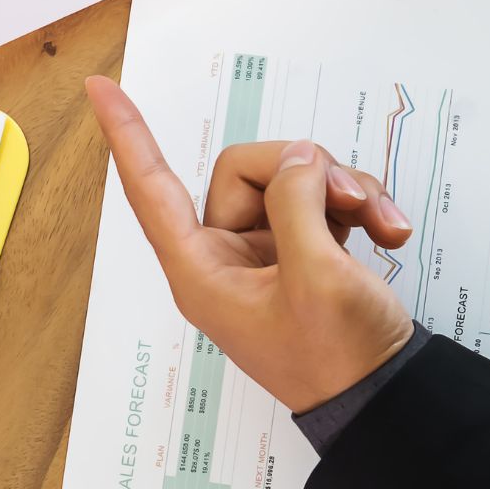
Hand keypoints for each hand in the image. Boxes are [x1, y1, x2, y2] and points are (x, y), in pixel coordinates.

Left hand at [86, 76, 413, 413]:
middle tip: (350, 198)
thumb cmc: (340, 360)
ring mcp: (267, 251)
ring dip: (342, 188)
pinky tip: (387, 230)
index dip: (128, 136)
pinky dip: (357, 204)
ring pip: (290, 178)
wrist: (388, 398)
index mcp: (202, 271)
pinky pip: (320, 198)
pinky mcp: (304, 250)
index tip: (101, 90)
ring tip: (379, 221)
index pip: (151, 189)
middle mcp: (226, 256)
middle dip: (305, 170)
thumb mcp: (318, 278)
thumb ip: (298, 205)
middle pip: (247, 169)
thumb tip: (298, 159)